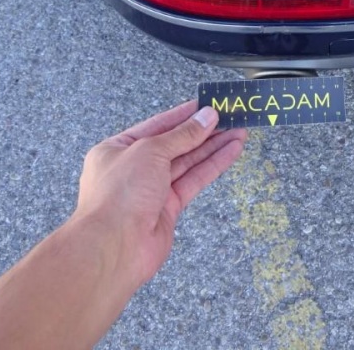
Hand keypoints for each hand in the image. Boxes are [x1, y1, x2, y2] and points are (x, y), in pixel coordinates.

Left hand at [73, 101, 245, 287]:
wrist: (114, 247)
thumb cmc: (118, 195)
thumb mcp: (150, 151)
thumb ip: (182, 134)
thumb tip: (206, 117)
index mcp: (118, 149)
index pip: (157, 125)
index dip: (184, 115)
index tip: (207, 105)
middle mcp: (134, 168)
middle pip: (175, 144)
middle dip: (203, 131)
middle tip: (230, 117)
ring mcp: (152, 189)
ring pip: (188, 162)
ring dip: (214, 146)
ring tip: (239, 131)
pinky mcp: (168, 208)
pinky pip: (194, 180)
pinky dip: (214, 165)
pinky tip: (231, 151)